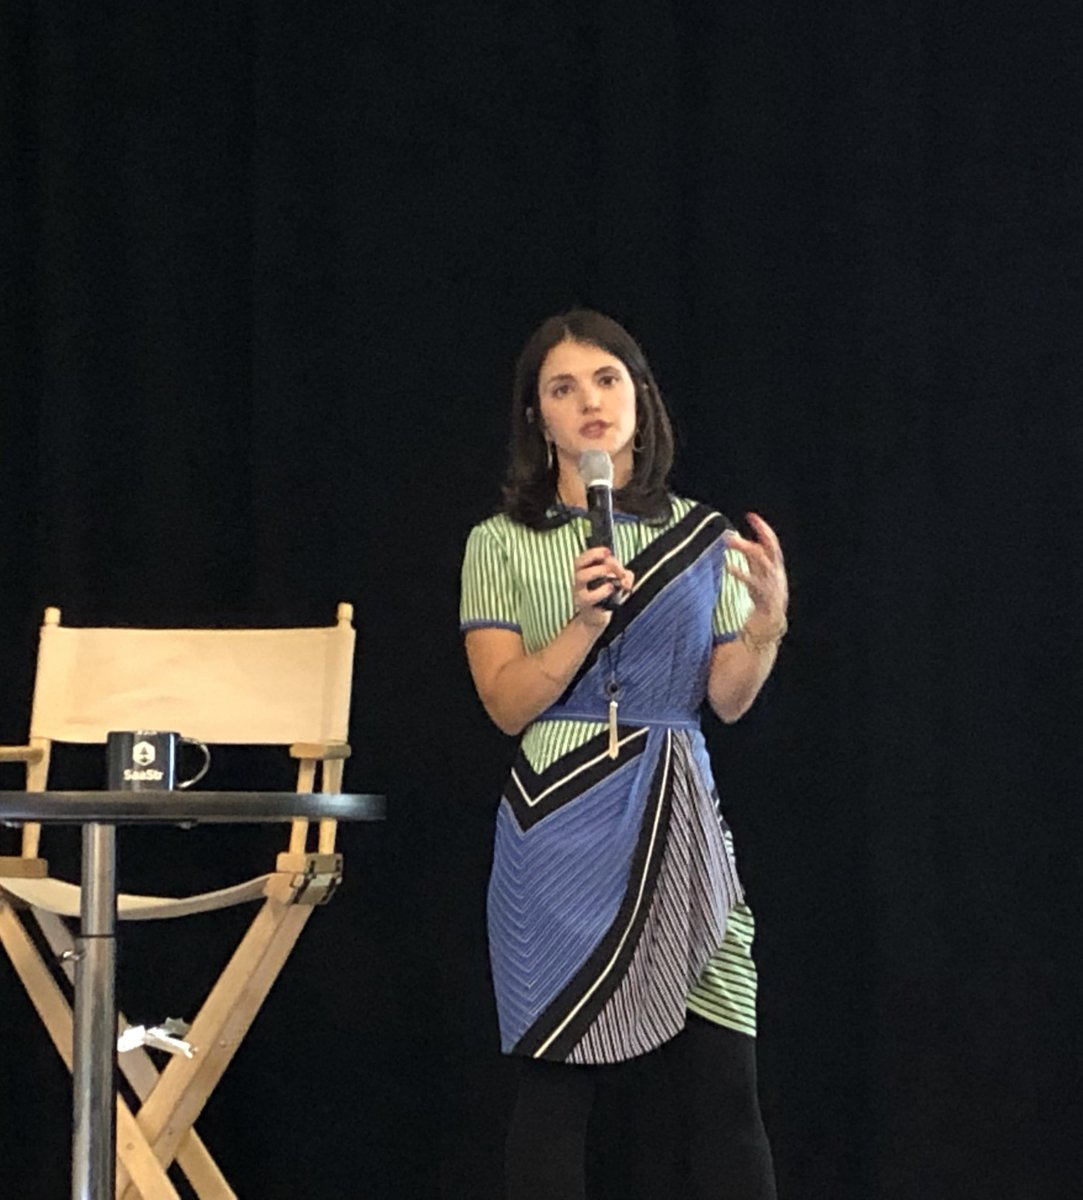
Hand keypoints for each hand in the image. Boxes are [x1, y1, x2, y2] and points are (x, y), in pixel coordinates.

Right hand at [572, 547, 634, 629]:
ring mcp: (580, 592)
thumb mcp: (617, 582)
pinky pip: (588, 597)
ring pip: (581, 577)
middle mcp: (579, 580)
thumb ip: (624, 575)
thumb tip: (626, 577)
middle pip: (580, 563)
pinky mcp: (585, 605)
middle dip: (601, 562)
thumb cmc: (605, 596)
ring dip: (598, 572)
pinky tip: (611, 590)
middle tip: (618, 570)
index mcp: (584, 570)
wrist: (596, 617)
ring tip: (613, 579)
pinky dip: (601, 592)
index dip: (595, 552)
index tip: (608, 552)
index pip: (584, 556)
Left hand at [723, 513, 788, 633]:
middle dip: (757, 535)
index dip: (763, 529)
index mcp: (775, 569)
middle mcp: (776, 575)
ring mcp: (772, 585)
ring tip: (729, 541)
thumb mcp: (757, 578)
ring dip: (746, 549)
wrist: (769, 629)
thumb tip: (736, 542)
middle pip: (769, 549)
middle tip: (737, 529)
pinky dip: (741, 572)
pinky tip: (728, 566)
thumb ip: (751, 562)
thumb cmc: (761, 602)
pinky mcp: (766, 598)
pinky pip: (753, 582)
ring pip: (762, 561)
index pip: (772, 543)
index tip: (751, 516)